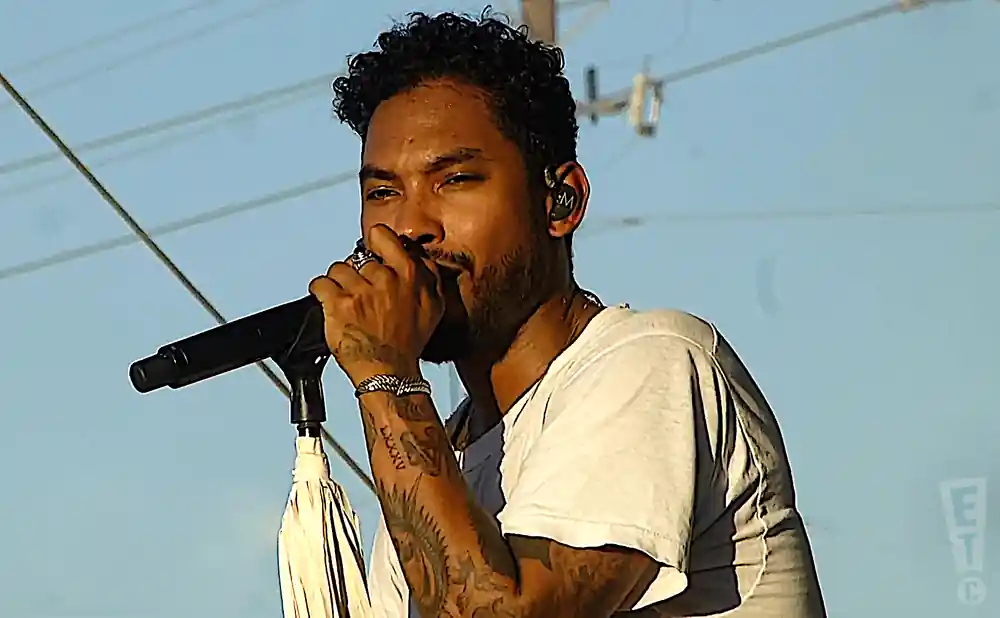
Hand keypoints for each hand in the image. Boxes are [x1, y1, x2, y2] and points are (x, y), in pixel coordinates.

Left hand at [308, 225, 444, 383]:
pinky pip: (319, 284)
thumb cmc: (407, 344)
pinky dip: (320, 293)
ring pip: (337, 270)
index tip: (372, 252)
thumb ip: (428, 277)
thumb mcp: (432, 308)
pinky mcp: (338, 305)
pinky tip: (330, 304)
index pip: (382, 236)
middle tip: (361, 293)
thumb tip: (419, 258)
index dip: (373, 243)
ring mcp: (360, 291)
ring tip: (346, 302)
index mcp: (409, 274)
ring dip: (338, 284)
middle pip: (357, 258)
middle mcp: (385, 279)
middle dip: (357, 274)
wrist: (389, 372)